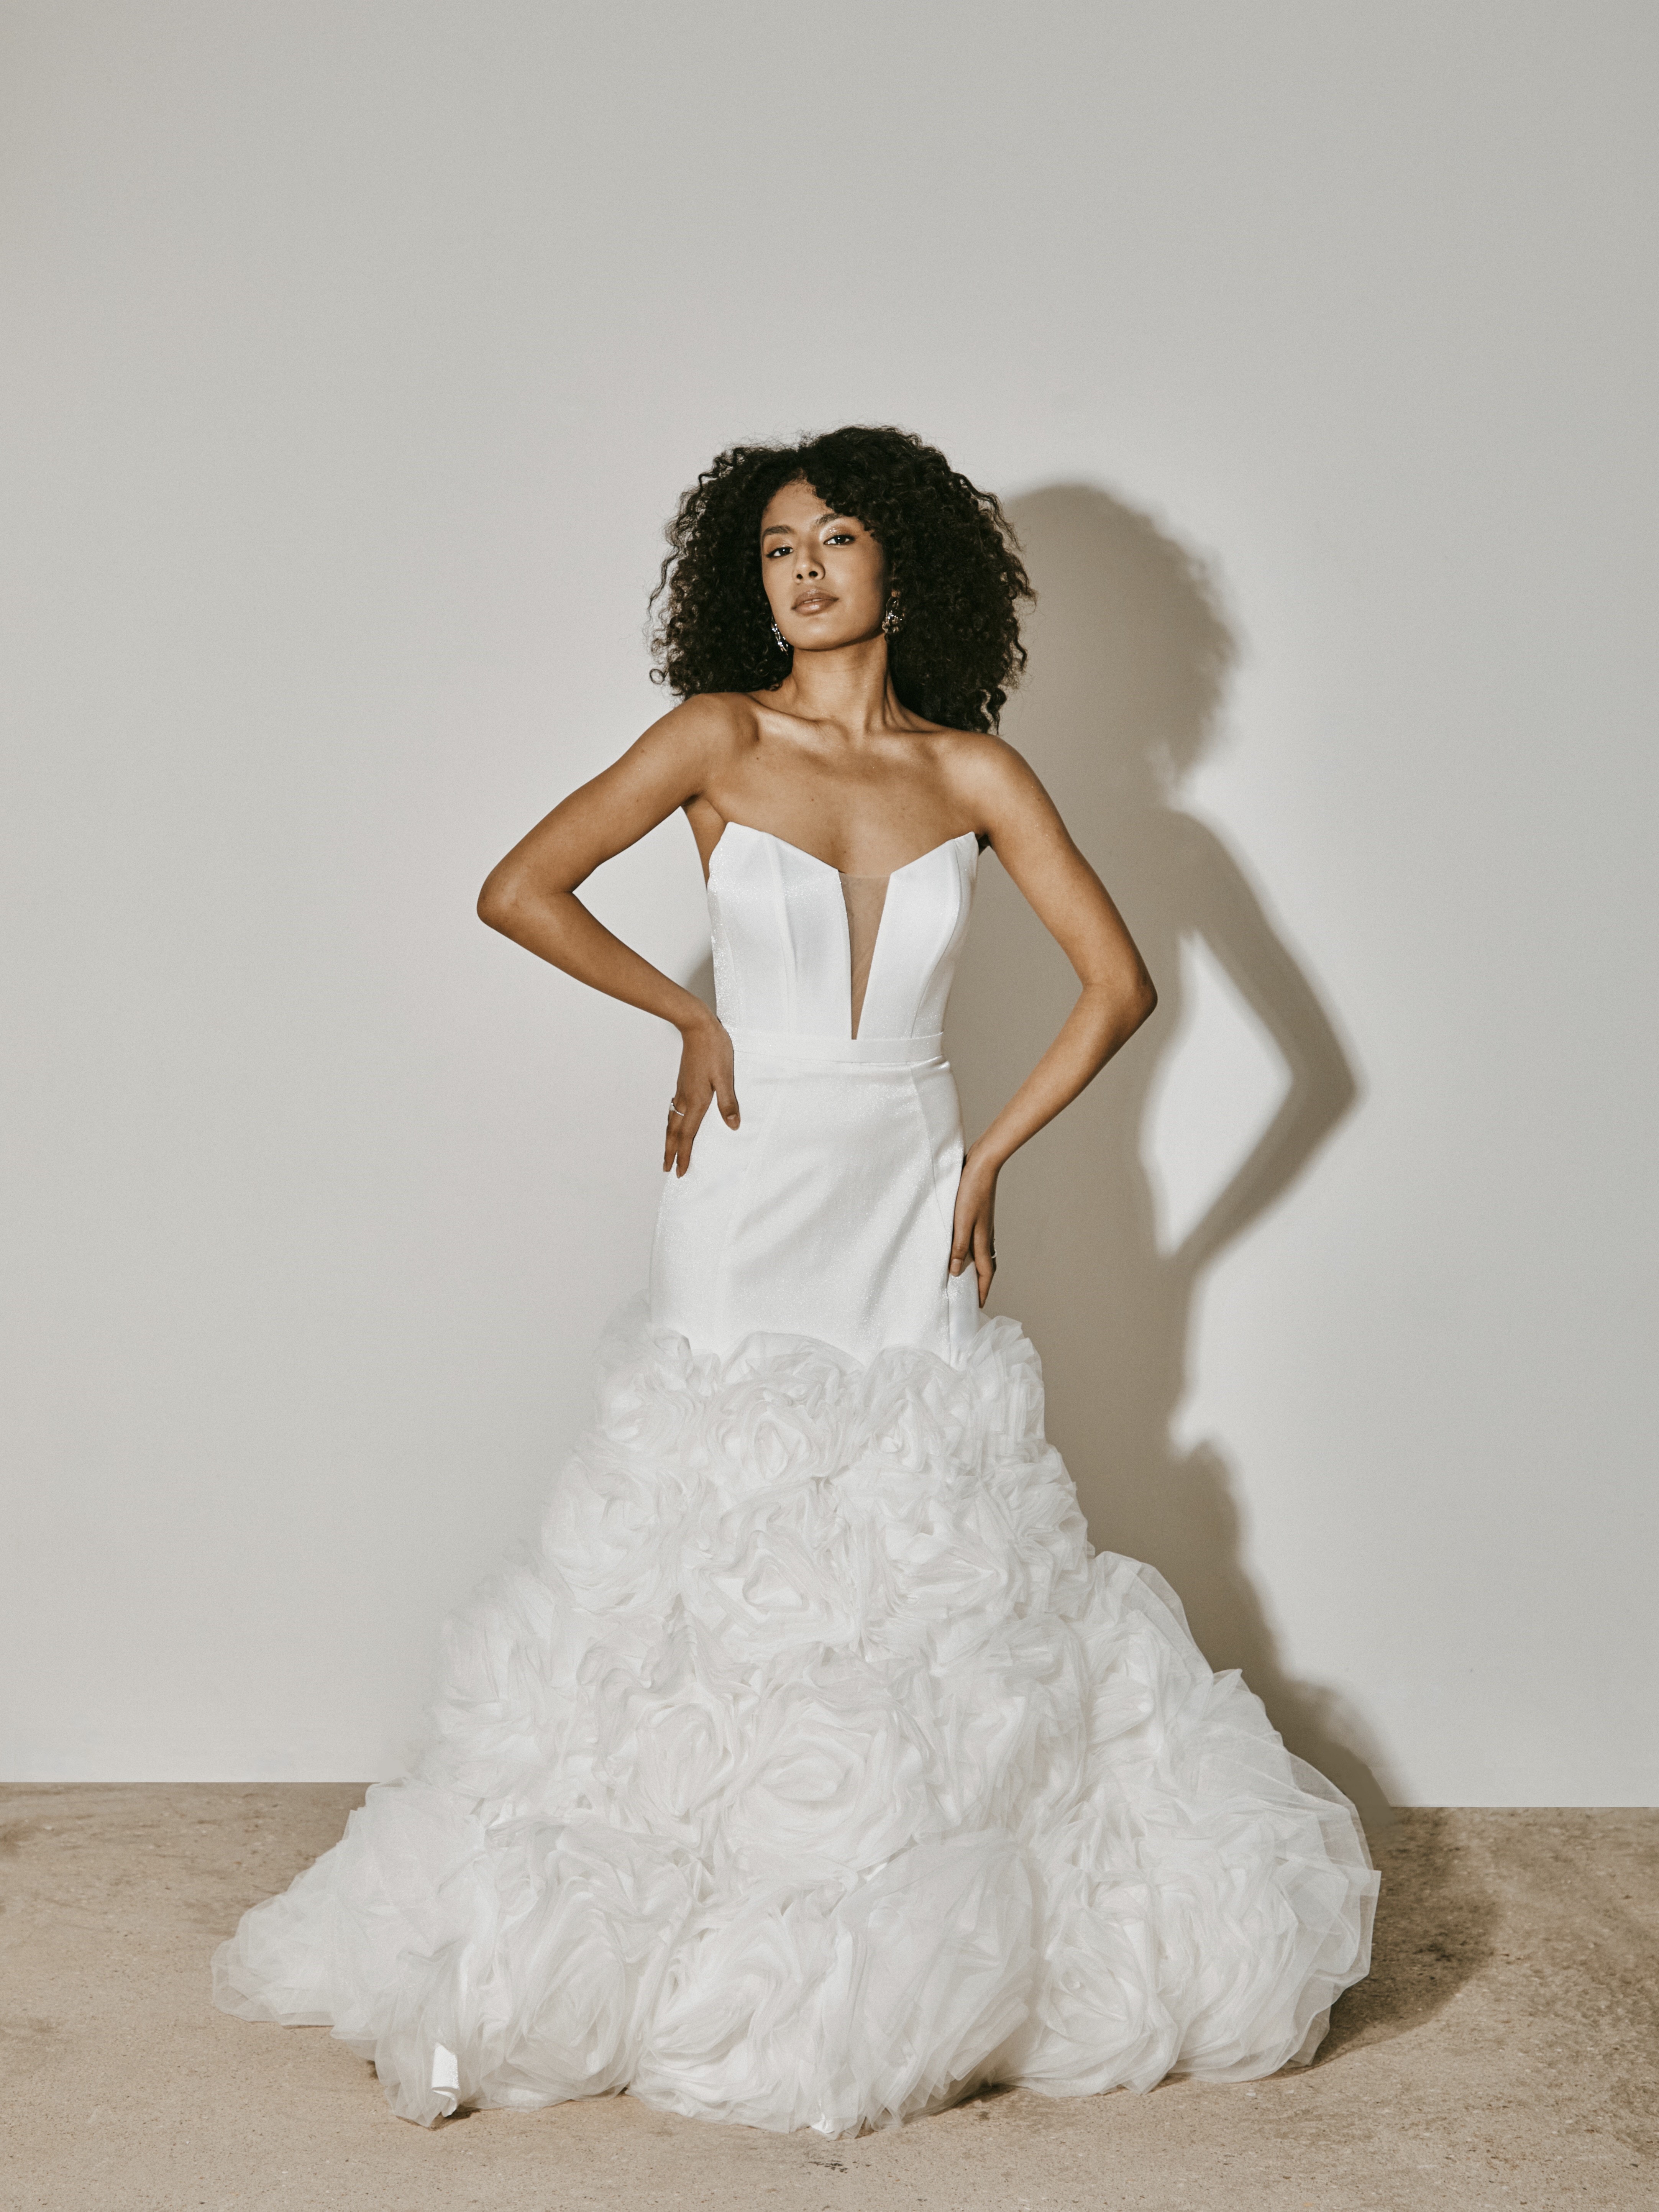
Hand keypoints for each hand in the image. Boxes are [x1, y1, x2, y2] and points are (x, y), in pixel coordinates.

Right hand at [664, 1012, 739, 1176]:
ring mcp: (682, 1090)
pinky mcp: (683, 1082)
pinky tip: (675, 1122)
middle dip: (671, 1152)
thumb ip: (728, 1103)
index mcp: (697, 1100)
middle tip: (666, 1168)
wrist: (697, 1026)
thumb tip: (733, 1126)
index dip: (684, 1155)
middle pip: (675, 1132)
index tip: (680, 1171)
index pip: (688, 1135)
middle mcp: (686, 1098)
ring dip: (669, 1139)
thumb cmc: (714, 1049)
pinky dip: (672, 1123)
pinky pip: (674, 1109)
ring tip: (667, 1151)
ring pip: (672, 1121)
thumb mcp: (726, 1076)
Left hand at [949, 1147, 999, 1307]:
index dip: (983, 1290)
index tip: (980, 1306)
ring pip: (982, 1253)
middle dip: (981, 1283)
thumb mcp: (961, 1222)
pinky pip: (978, 1241)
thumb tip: (954, 1272)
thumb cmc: (971, 1192)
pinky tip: (964, 1248)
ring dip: (977, 1268)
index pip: (985, 1273)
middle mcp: (986, 1236)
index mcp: (982, 1240)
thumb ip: (958, 1247)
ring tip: (967, 1277)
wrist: (982, 1166)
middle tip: (974, 1296)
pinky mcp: (979, 1216)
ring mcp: (984, 1226)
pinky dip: (972, 1252)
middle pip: (986, 1266)